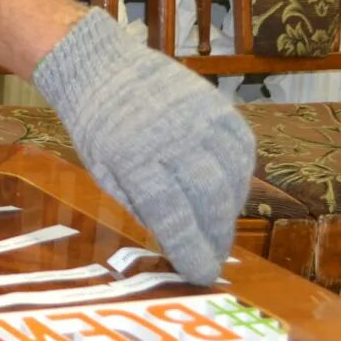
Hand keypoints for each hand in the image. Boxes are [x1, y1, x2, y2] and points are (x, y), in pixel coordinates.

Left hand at [32, 10, 254, 284]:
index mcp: (133, 157)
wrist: (102, 66)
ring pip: (233, 177)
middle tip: (214, 256)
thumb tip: (179, 242)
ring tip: (218, 227)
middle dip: (216, 237)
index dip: (192, 251)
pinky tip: (228, 191)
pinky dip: (240, 176)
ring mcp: (200, 118)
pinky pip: (243, 149)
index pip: (173, 217)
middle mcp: (172, 137)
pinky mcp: (218, 105)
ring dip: (230, 210)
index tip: (202, 274)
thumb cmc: (97, 126)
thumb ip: (141, 204)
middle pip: (209, 200)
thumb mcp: (104, 171)